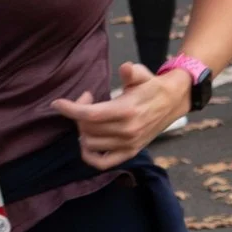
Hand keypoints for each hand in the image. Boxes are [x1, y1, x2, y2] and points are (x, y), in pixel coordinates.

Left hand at [53, 63, 189, 168]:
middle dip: (78, 114)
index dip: (70, 109)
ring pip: (90, 143)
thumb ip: (132, 72)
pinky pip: (102, 163)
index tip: (57, 103)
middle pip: (87, 128)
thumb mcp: (143, 75)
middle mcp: (127, 130)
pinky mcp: (130, 152)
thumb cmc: (152, 86)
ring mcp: (128, 144)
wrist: (173, 102)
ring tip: (90, 117)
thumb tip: (125, 68)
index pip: (91, 114)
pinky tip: (87, 140)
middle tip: (86, 101)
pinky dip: (89, 155)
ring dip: (83, 130)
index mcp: (128, 110)